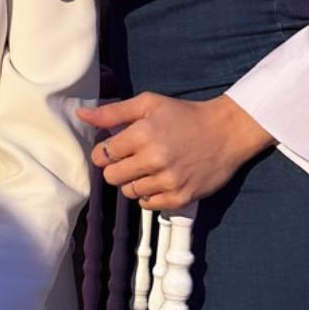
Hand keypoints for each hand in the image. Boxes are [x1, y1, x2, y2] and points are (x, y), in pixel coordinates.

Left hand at [76, 91, 272, 209]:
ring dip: (134, 181)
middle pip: (111, 177)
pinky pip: (148, 205)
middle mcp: (154, 159)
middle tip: (133, 158)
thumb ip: (113, 112)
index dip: (105, 151)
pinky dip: (150, 194)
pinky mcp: (180, 198)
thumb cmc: (185, 115)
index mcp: (143, 134)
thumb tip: (82, 114)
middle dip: (117, 168)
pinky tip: (161, 179)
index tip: (117, 147)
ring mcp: (168, 181)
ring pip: (129, 193)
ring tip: (150, 167)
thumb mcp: (150, 104)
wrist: (226, 132)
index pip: (102, 155)